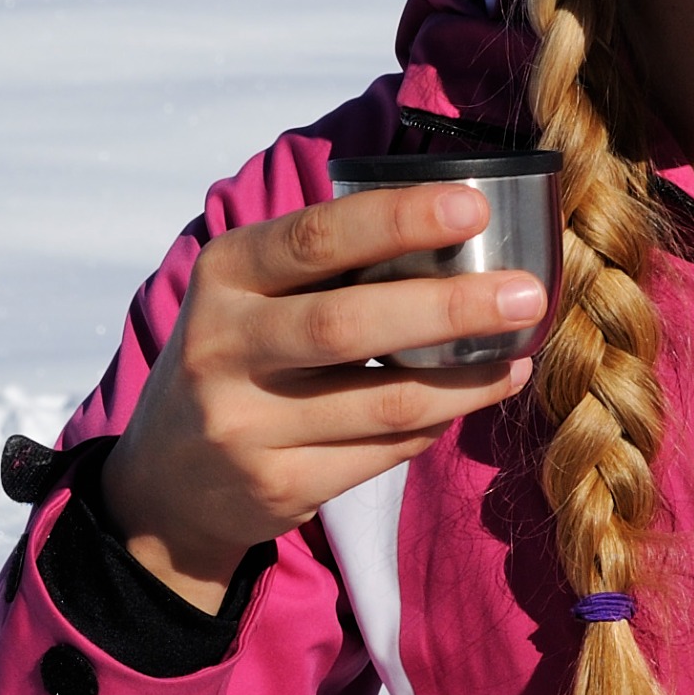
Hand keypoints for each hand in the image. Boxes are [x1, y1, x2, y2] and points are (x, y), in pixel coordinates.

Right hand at [100, 184, 546, 609]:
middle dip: (449, 306)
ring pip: (383, 401)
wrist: (167, 480)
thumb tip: (461, 236)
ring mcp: (247, 425)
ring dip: (467, 378)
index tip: (473, 208)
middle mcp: (223, 347)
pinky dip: (438, 421)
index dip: (397, 220)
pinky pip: (384, 452)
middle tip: (526, 293)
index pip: (313, 238)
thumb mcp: (248, 296)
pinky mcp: (279, 486)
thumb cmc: (238, 358)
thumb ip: (325, 267)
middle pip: (348, 323)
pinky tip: (472, 397)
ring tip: (520, 351)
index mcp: (223, 275)